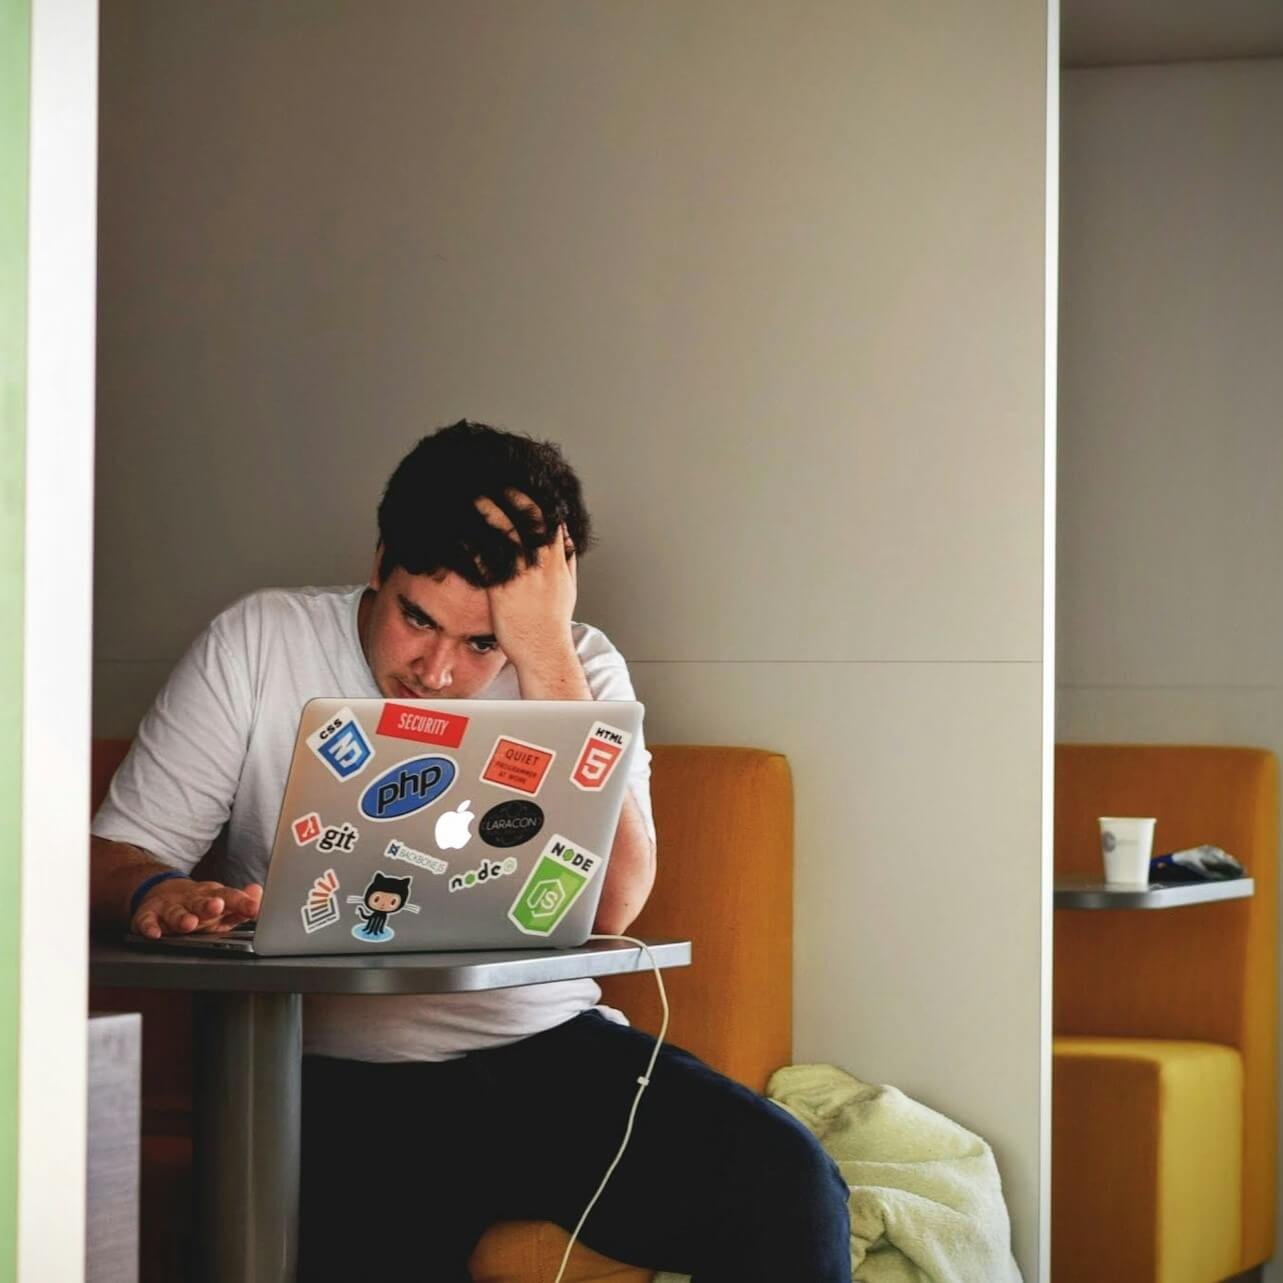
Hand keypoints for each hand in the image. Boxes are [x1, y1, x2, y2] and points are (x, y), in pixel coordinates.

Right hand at [131, 877, 262, 938]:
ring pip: (175, 911)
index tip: (254, 908)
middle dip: (209, 905)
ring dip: (181, 917)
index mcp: (212, 896)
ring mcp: (169, 906)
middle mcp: (191, 899)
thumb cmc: (199, 904)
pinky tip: (154, 934)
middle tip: (217, 907)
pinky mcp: (148, 914)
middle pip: (201, 901)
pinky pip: (146, 921)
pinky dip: (149, 927)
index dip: (242, 902)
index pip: (229, 897)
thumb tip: (259, 894)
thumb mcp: (221, 903)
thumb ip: (241, 904)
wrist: (162, 892)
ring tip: (189, 923)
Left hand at [474, 491, 577, 667]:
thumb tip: (567, 542)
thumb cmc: (553, 624)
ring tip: (475, 496)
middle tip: (498, 482)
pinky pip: (486, 559)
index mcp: (557, 562)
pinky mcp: (502, 590)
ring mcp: (522, 576)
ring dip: (490, 511)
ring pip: (507, 533)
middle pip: (530, 519)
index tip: (524, 486)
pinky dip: (473, 542)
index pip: (551, 520)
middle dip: (514, 496)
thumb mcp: (568, 589)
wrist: (544, 651)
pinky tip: (461, 531)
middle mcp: (541, 565)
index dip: (537, 500)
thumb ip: (566, 562)